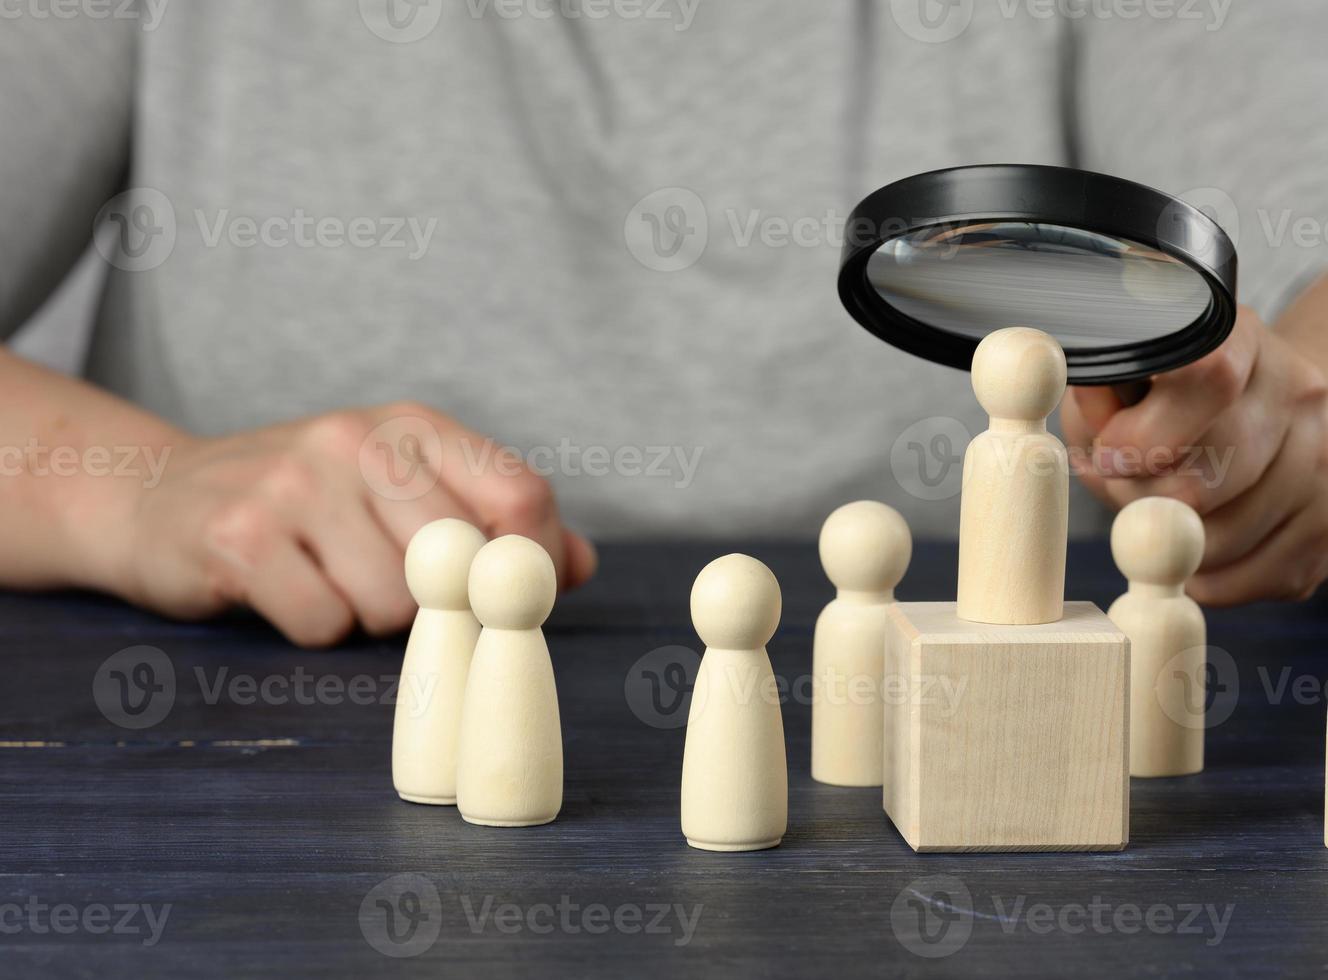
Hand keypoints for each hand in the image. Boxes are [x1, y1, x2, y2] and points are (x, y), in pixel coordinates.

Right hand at [99, 403, 596, 645]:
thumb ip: (492, 525)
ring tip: (331, 581)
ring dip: (371, 619)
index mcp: (413, 426)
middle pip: (461, 560)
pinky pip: (326, 623)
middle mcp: (359, 439)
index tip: (521, 600)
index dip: (537, 563)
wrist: (159, 498)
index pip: (521, 494)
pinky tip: (287, 592)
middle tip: (398, 592)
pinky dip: (316, 630)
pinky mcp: (242, 535)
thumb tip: (580, 565)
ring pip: (395, 602)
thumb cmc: (308, 507)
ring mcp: (297, 482)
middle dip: (442, 603)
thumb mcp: (402, 493)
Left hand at [1062, 307, 1327, 604]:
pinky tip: (1196, 543)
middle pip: (1211, 476)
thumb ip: (1098, 411)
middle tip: (1129, 493)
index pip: (1208, 379)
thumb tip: (1098, 457)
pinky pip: (1251, 578)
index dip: (1148, 433)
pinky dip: (1205, 576)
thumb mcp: (1123, 383)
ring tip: (1162, 516)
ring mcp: (1325, 460)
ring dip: (1172, 544)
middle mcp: (1297, 395)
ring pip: (1226, 537)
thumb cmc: (1171, 398)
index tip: (1111, 457)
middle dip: (1146, 501)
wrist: (1269, 406)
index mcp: (1240, 344)